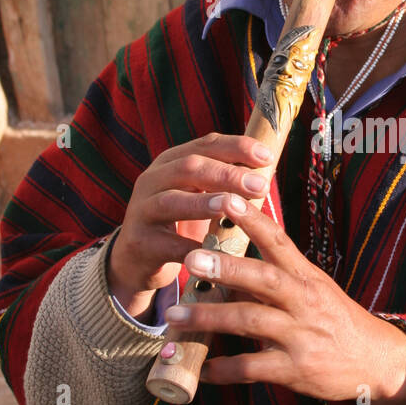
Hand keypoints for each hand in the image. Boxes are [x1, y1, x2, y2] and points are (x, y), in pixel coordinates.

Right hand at [106, 133, 275, 319]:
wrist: (137, 260)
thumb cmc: (179, 222)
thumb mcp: (198, 194)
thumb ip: (224, 179)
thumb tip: (268, 164)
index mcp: (170, 162)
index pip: (205, 144)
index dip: (237, 147)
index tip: (267, 156)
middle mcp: (152, 180)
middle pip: (189, 168)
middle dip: (227, 175)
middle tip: (259, 186)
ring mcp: (141, 211)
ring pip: (171, 202)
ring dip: (203, 203)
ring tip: (231, 206)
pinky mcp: (139, 243)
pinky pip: (168, 245)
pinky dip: (193, 248)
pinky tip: (216, 252)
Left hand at [164, 192, 405, 404]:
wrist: (376, 362)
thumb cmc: (336, 321)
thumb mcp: (314, 290)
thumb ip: (275, 277)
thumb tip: (230, 264)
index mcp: (307, 277)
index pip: (279, 241)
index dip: (253, 220)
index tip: (227, 197)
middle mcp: (304, 302)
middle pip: (263, 279)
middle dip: (226, 269)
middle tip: (191, 258)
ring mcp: (300, 336)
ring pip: (249, 322)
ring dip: (209, 318)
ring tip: (175, 315)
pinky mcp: (295, 370)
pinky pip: (251, 368)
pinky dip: (223, 369)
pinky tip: (201, 368)